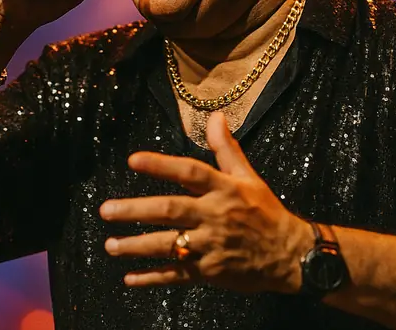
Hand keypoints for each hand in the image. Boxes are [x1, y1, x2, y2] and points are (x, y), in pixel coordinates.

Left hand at [99, 112, 314, 292]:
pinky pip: (176, 275)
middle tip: (106, 210)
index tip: (133, 160)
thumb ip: (226, 148)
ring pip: (168, 245)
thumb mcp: (248, 177)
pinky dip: (152, 278)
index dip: (161, 165)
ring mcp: (211, 246)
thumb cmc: (265, 212)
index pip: (189, 172)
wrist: (289, 255)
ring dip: (136, 246)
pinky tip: (130, 278)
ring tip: (110, 245)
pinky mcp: (210, 272)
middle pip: (170, 211)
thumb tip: (216, 116)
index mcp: (224, 189)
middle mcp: (215, 216)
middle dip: (135, 211)